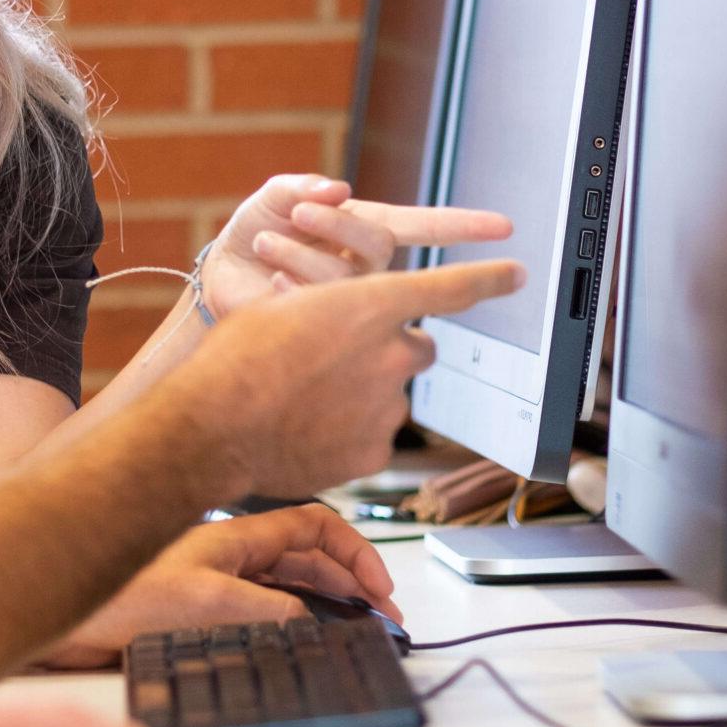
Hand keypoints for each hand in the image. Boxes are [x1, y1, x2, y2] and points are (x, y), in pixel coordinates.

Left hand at [41, 505, 401, 666]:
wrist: (56, 612)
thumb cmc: (116, 595)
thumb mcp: (207, 602)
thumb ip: (267, 610)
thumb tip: (311, 623)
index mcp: (237, 536)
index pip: (314, 527)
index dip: (354, 551)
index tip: (379, 587)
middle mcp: (229, 553)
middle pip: (307, 557)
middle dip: (350, 581)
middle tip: (382, 616)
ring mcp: (213, 581)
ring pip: (286, 584)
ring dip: (324, 602)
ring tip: (353, 630)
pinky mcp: (195, 612)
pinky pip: (259, 612)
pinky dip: (288, 624)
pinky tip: (297, 645)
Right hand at [162, 259, 520, 497]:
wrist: (211, 429)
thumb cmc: (234, 362)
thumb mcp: (278, 308)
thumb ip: (329, 308)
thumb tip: (341, 318)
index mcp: (369, 305)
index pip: (449, 288)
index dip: (488, 279)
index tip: (515, 274)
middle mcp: (390, 355)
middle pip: (418, 347)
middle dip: (392, 350)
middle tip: (344, 360)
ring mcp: (386, 407)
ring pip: (392, 395)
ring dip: (364, 395)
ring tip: (308, 402)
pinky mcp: (374, 452)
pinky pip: (374, 436)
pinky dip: (351, 433)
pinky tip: (310, 431)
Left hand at [200, 175, 513, 317]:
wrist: (221, 276)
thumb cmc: (256, 230)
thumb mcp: (274, 197)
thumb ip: (302, 187)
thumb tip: (337, 188)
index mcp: (365, 228)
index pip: (425, 226)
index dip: (464, 225)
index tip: (504, 227)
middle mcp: (366, 266)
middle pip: (377, 243)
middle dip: (338, 222)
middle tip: (299, 211)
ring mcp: (348, 298)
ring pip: (345, 277)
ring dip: (299, 249)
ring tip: (264, 240)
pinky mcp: (322, 325)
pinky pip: (319, 306)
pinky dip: (287, 284)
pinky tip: (270, 279)